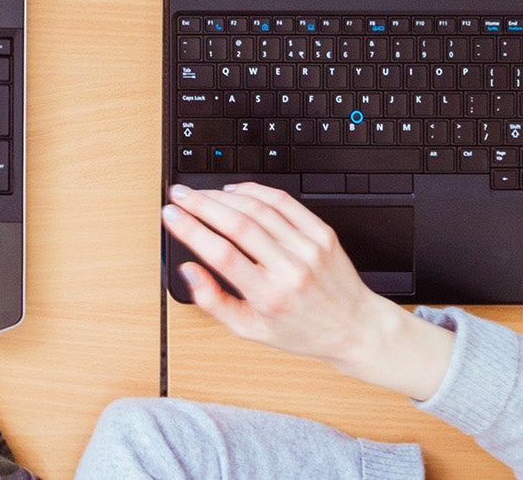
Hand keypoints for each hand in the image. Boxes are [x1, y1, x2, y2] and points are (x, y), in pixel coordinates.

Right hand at [162, 182, 457, 399]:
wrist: (352, 325)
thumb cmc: (300, 330)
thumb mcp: (249, 330)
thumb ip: (213, 301)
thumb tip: (189, 270)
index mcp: (268, 296)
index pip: (221, 253)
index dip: (190, 229)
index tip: (171, 215)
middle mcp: (290, 268)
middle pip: (237, 224)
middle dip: (201, 204)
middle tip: (179, 194)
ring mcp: (309, 247)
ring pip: (260, 208)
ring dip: (224, 195)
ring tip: (201, 193)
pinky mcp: (322, 233)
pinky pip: (285, 202)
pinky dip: (257, 191)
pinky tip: (237, 191)